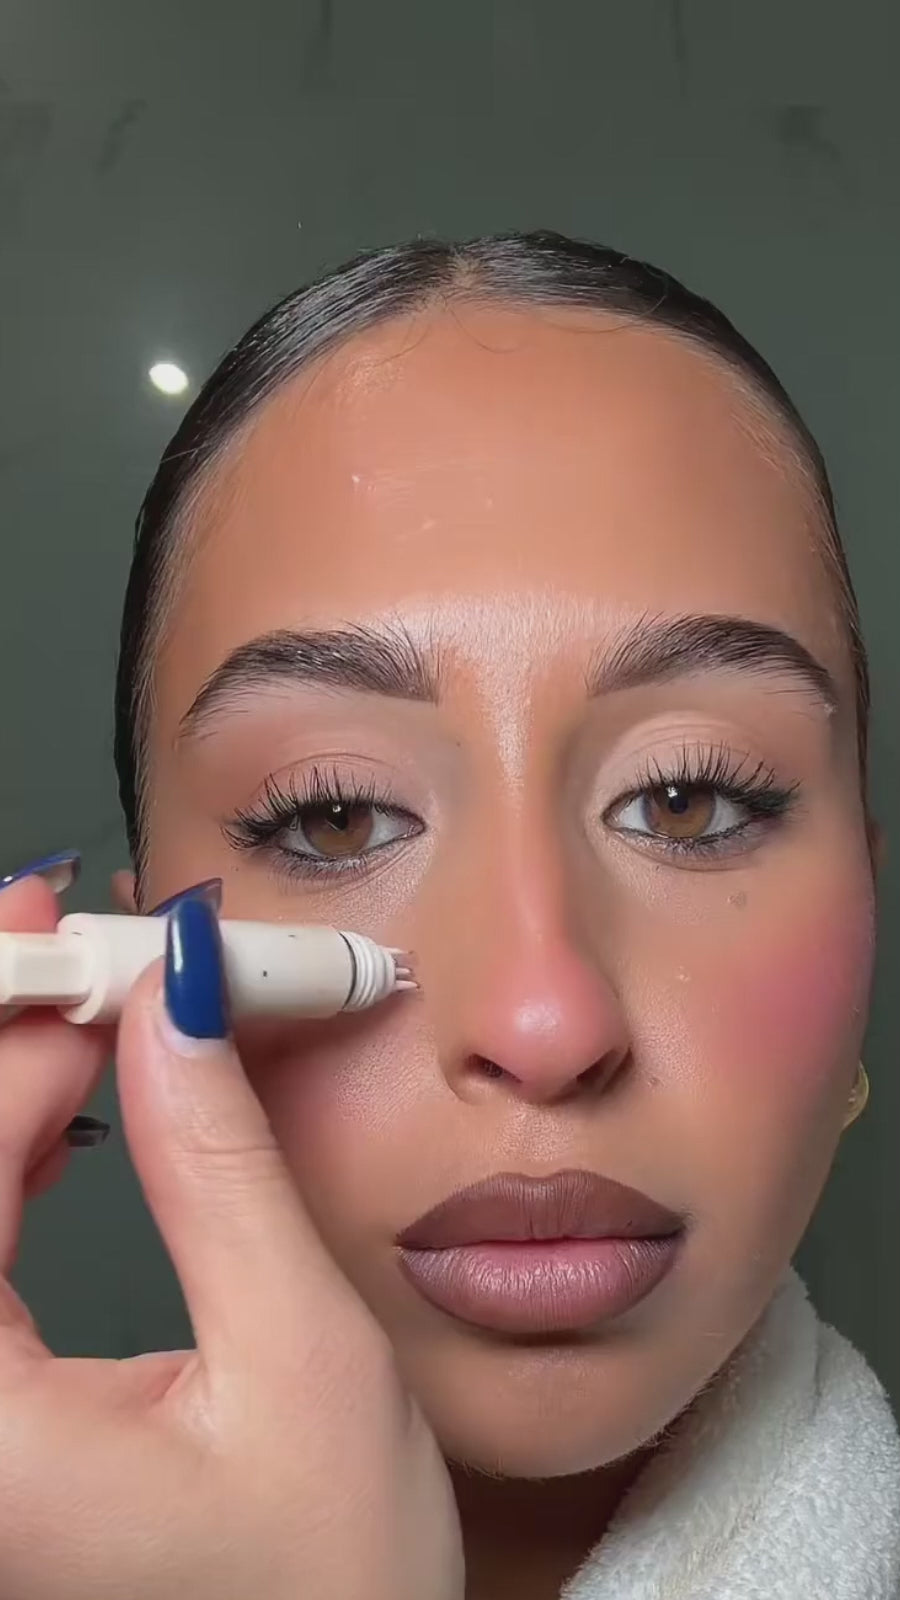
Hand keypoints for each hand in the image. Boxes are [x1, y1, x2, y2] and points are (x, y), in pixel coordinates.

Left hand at [0, 876, 463, 1599]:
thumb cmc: (331, 1590)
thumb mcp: (300, 1357)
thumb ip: (220, 1168)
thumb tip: (178, 1002)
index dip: (11, 1036)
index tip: (91, 946)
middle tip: (75, 940)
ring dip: (4, 1080)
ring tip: (86, 997)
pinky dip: (9, 1149)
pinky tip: (61, 1096)